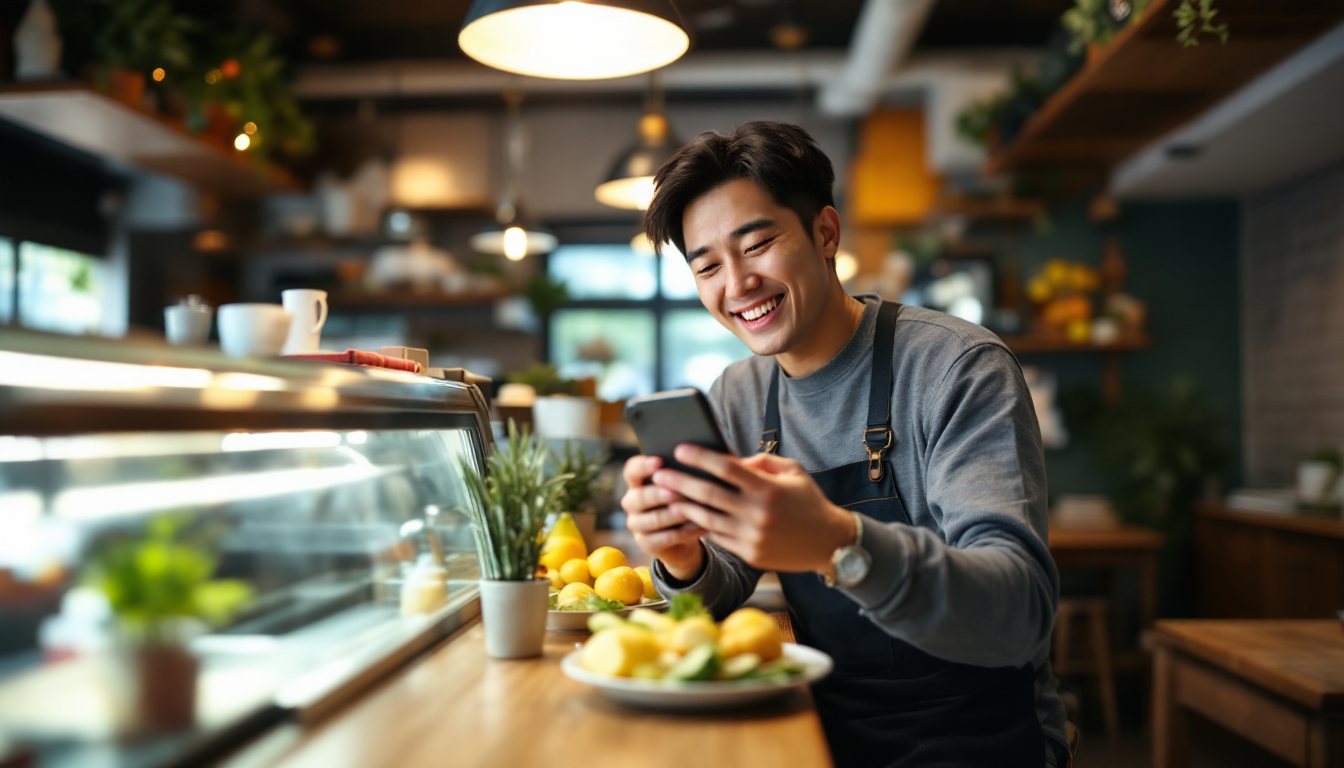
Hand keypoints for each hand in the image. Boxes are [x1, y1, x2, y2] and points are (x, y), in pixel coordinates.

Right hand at [620, 455, 705, 579]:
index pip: (632, 470)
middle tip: (678, 491)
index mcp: (637, 482)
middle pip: (640, 496)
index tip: (661, 461)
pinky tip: (700, 526)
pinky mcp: (645, 543)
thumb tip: (695, 463)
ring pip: (653, 519)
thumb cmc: (684, 501)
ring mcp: (636, 524)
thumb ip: (682, 474)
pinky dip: (684, 532)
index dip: (644, 466)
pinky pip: (664, 538)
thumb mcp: (682, 485)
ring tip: (695, 510)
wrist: (685, 534)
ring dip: (676, 515)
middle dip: (661, 494)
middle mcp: (631, 502)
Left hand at [653, 445, 855, 572]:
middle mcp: (758, 514)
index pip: (727, 468)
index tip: (680, 449)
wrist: (830, 544)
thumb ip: (762, 462)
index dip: (701, 457)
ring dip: (683, 506)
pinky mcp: (749, 554)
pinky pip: (718, 537)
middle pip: (709, 495)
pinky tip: (686, 515)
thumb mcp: (793, 472)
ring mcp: (752, 537)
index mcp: (768, 489)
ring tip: (665, 495)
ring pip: (707, 519)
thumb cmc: (809, 502)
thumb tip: (732, 458)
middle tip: (659, 473)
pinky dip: (700, 525)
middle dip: (680, 482)